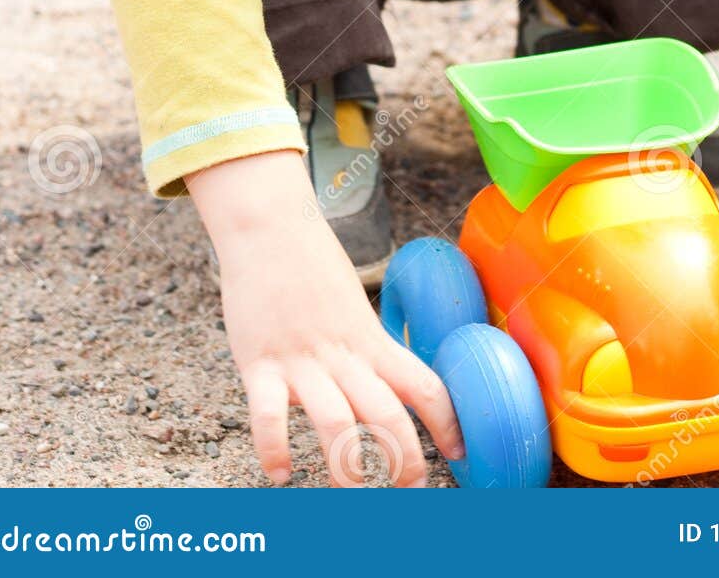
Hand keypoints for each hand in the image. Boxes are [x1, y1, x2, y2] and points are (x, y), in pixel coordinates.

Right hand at [188, 150, 464, 486]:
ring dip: (345, 465)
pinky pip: (268, 414)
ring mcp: (301, 359)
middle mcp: (343, 354)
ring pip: (334, 421)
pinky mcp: (259, 362)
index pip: (424, 384)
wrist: (269, 227)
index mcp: (371, 339)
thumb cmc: (312, 266)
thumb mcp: (353, 305)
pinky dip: (273, 448)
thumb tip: (387, 381)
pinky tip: (280, 475)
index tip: (460, 452)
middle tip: (410, 488)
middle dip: (403, 459)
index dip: (448, 422)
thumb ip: (366, 345)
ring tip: (350, 491)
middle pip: (386, 414)